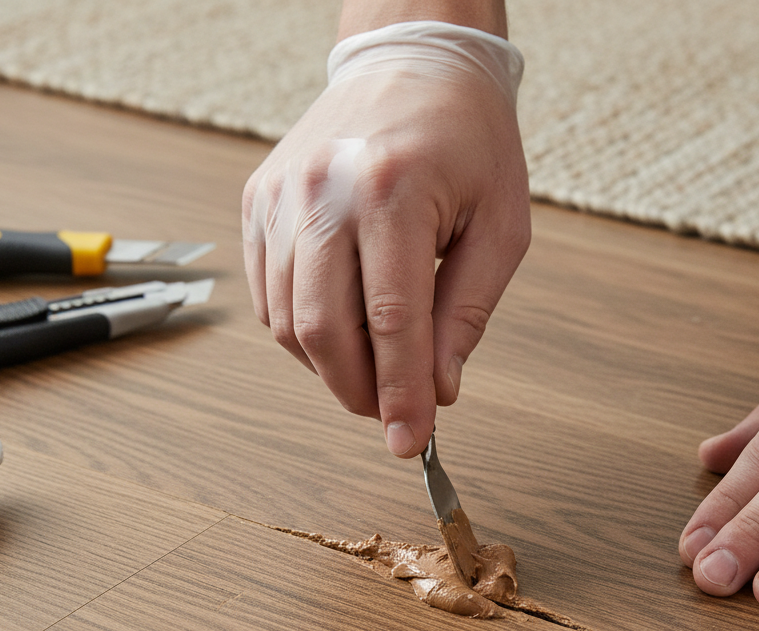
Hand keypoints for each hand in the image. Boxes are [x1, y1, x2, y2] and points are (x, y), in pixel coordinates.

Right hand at [242, 21, 529, 456]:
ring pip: (288, 323)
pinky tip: (342, 329)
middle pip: (324, 331)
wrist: (412, 61)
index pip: (392, 323)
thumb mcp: (500, 227)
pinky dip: (302, 334)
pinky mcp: (258, 201)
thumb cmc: (468, 141)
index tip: (409, 442)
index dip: (401, 394)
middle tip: (391, 412)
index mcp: (393, 192)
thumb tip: (439, 390)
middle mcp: (324, 191)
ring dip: (331, 368)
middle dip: (359, 391)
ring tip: (373, 368)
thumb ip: (466, 314)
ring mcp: (280, 195)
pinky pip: (269, 297)